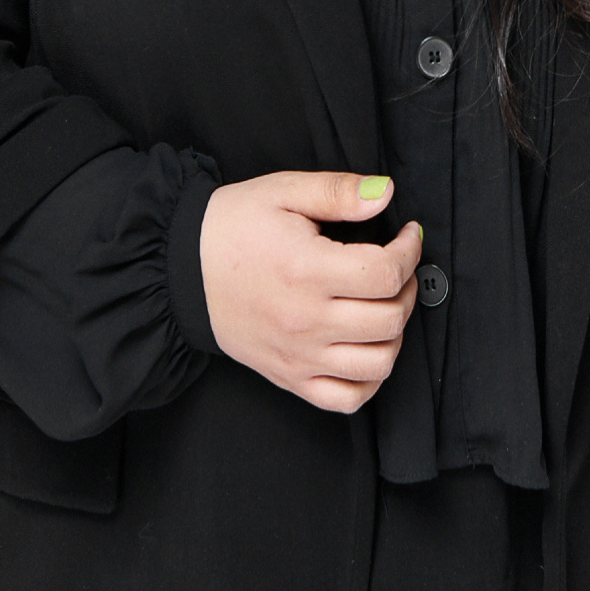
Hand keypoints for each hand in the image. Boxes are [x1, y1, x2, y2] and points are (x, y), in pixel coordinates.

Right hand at [199, 170, 420, 413]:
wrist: (179, 269)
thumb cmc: (230, 227)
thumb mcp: (282, 192)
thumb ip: (338, 191)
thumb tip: (386, 194)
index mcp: (306, 270)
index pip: (386, 273)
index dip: (410, 251)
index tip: (408, 235)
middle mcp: (305, 320)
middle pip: (389, 319)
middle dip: (407, 287)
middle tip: (397, 266)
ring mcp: (298, 355)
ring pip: (378, 363)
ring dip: (395, 333)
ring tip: (384, 305)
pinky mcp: (289, 376)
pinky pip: (347, 399)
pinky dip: (370, 380)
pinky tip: (367, 348)